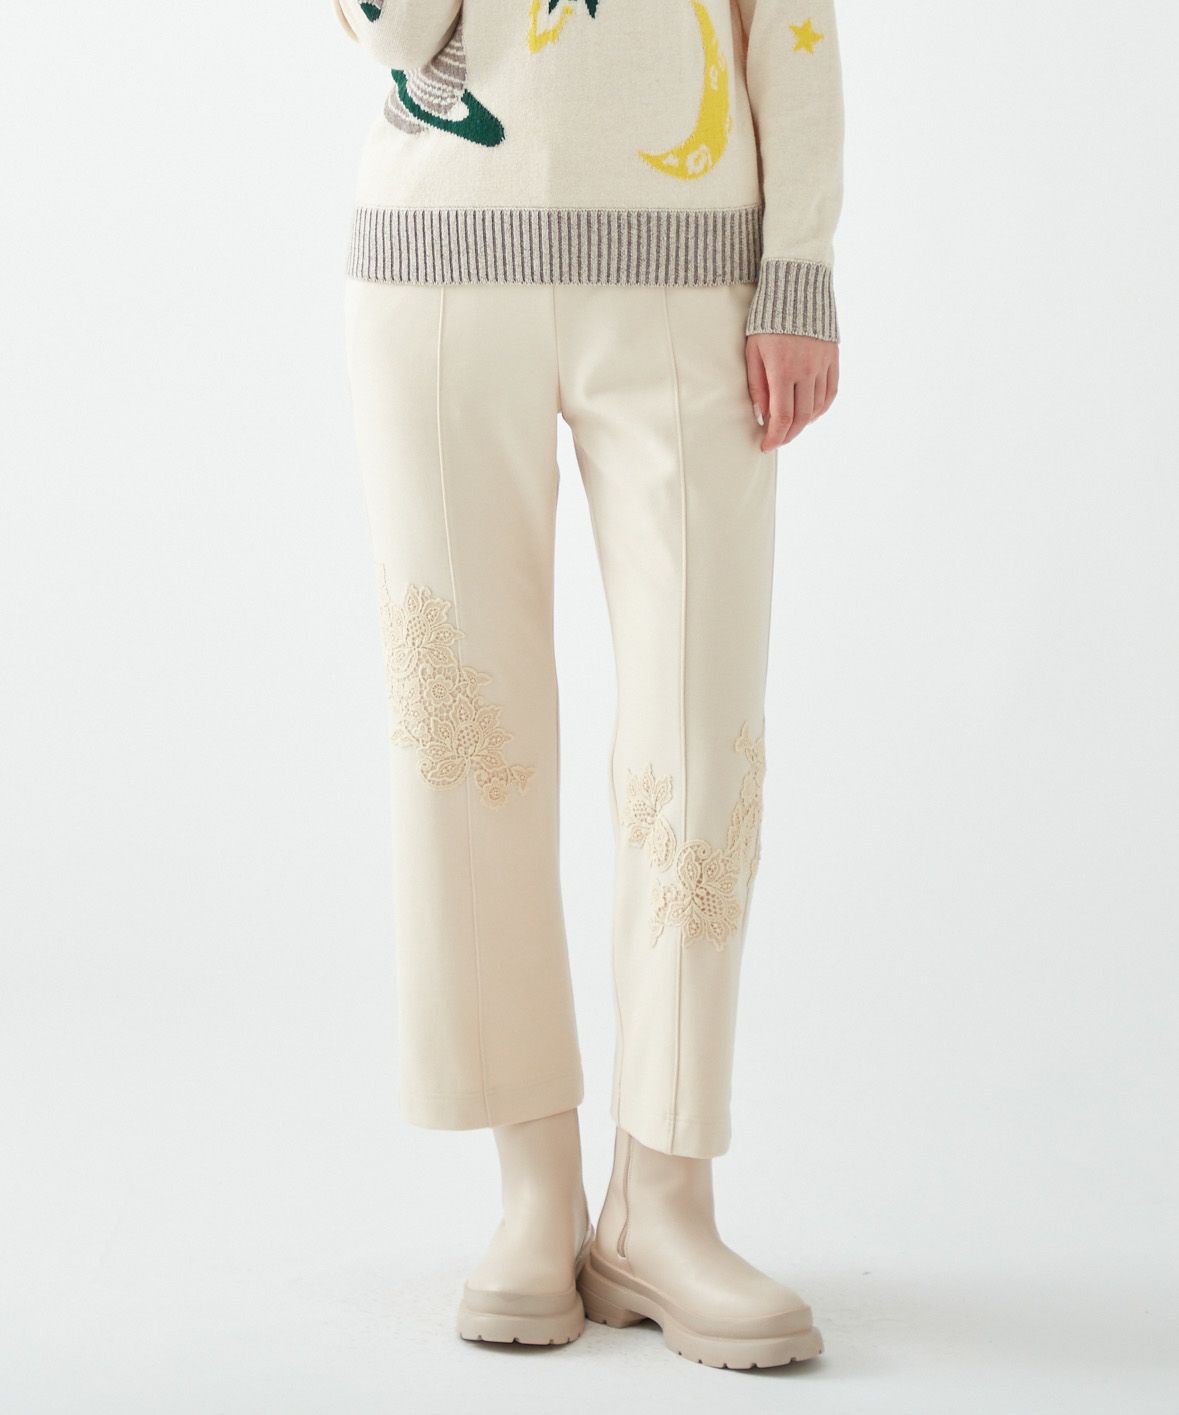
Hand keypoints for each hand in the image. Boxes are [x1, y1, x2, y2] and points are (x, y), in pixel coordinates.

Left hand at [745, 333, 838, 452]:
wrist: (796, 288)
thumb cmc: (766, 321)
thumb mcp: (753, 351)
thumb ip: (757, 385)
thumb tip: (761, 415)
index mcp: (783, 370)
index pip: (782, 416)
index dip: (774, 437)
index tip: (765, 446)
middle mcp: (806, 370)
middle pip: (801, 417)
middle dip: (788, 435)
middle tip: (777, 441)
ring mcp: (823, 364)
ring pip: (817, 407)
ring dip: (804, 423)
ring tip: (790, 428)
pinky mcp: (833, 357)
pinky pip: (830, 392)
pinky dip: (820, 408)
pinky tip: (810, 413)